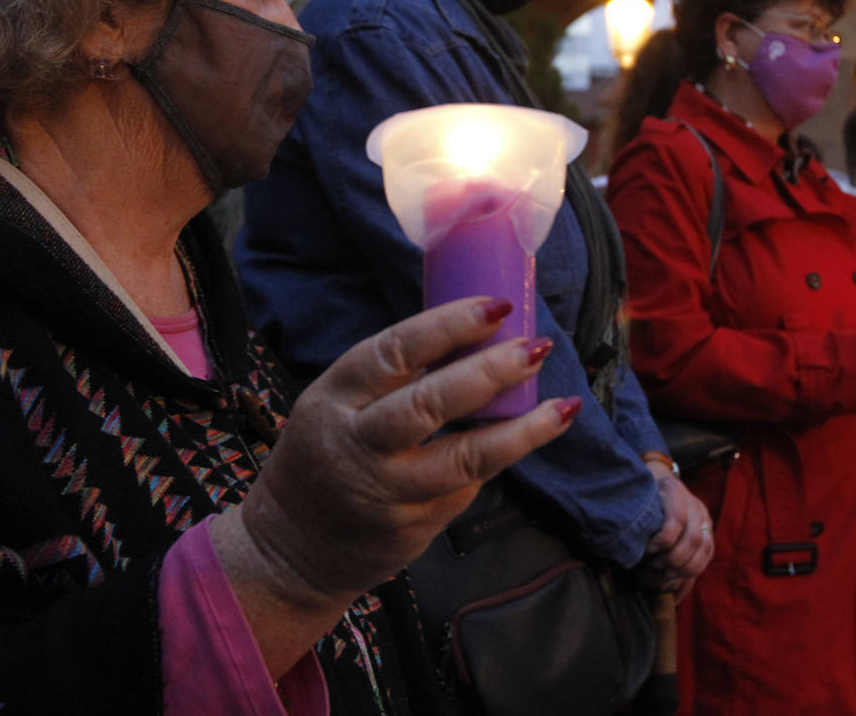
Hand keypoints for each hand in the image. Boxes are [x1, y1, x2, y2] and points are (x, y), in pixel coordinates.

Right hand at [210, 297, 576, 670]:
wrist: (292, 549)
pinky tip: (530, 436)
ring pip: (464, 457)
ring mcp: (386, 491)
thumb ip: (393, 378)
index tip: (498, 306)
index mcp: (335, 397)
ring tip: (563, 407)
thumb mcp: (338, 404)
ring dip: (521, 431)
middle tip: (535, 349)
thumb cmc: (326, 454)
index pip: (393, 351)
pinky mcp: (411, 528)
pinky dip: (499, 458)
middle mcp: (357, 444)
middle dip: (490, 373)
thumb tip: (475, 333)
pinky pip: (466, 486)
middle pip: (430, 404)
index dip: (449, 325)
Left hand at [636, 465, 713, 602]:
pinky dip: (692, 573)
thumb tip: (630, 544)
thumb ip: (637, 515)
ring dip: (684, 568)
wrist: (656, 484)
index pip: (677, 520)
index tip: (646, 551)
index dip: (662, 541)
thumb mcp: (636, 498)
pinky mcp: (708, 534)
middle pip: (694, 539)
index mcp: (675, 489)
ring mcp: (705, 519)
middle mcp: (695, 504)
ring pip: (704, 549)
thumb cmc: (640, 495)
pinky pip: (707, 557)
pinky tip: (675, 583)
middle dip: (673, 559)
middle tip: (654, 567)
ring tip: (664, 574)